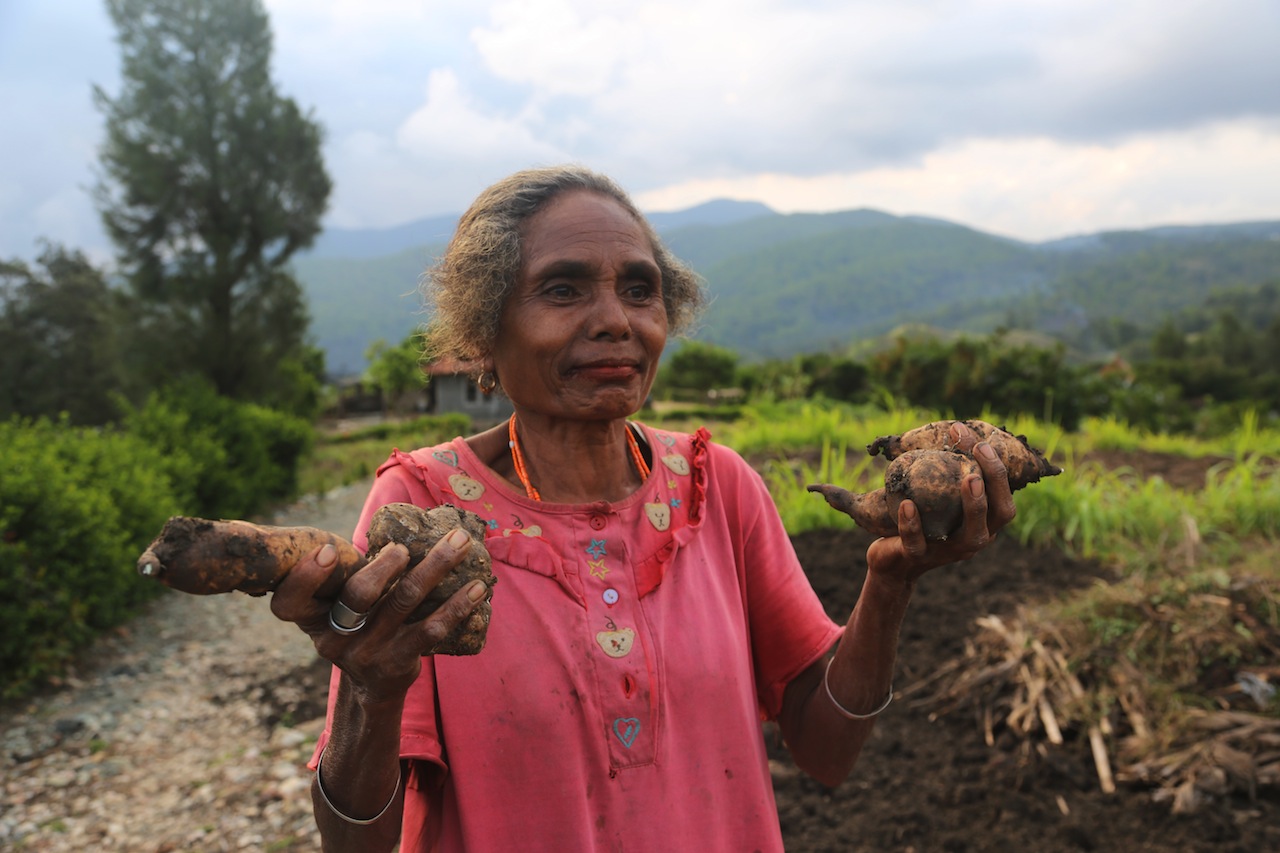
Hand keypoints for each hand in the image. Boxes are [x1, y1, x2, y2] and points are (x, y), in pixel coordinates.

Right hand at [270, 528, 488, 702]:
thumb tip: (391, 519)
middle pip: (359, 594)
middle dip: (385, 564)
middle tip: (404, 547)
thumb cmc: (359, 626)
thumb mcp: (339, 607)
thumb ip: (348, 574)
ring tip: (459, 543)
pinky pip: (432, 628)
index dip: (306, 576)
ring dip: (436, 566)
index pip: (291, 602)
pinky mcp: (399, 662)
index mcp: (313, 619)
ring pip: (404, 601)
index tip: (328, 549)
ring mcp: (368, 652)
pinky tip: (478, 587)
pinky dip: (458, 604)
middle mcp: (335, 637)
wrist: (373, 686)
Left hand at [867, 422, 1016, 584]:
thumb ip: (944, 470)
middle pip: (1001, 513)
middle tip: (980, 450)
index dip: (996, 465)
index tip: (977, 437)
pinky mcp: (920, 559)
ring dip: (974, 506)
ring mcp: (950, 552)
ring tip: (967, 478)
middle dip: (996, 480)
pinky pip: (918, 544)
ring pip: (972, 536)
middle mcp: (975, 538)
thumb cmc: (919, 518)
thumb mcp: (935, 495)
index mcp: (983, 520)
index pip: (1002, 492)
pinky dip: (913, 525)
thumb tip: (951, 428)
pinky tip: (907, 505)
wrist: (891, 560)